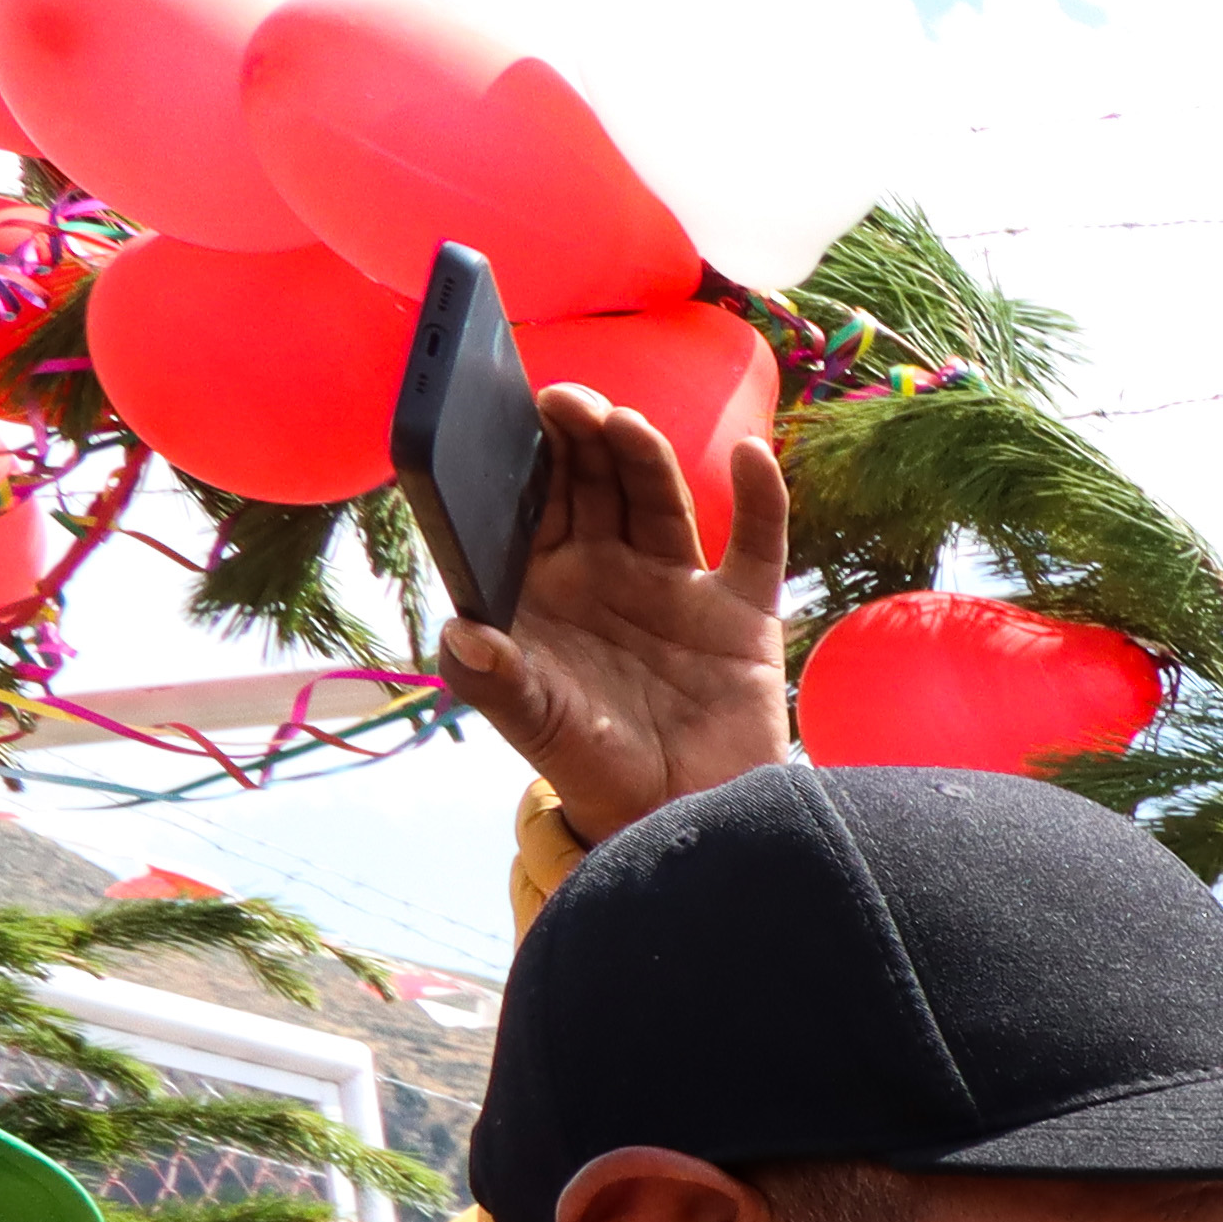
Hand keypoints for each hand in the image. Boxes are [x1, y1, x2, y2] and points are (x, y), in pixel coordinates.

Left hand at [439, 384, 793, 850]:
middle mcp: (607, 571)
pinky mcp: (740, 613)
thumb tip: (460, 633)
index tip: (503, 419)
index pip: (526, 504)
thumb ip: (492, 681)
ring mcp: (675, 586)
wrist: (683, 820)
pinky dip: (762, 499)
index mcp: (546, 586)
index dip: (518, 461)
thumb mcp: (534, 725)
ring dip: (642, 456)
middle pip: (592, 486)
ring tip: (622, 423)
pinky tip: (752, 454)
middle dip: (576, 440)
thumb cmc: (593, 768)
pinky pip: (755, 544)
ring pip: (658, 500)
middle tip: (563, 401)